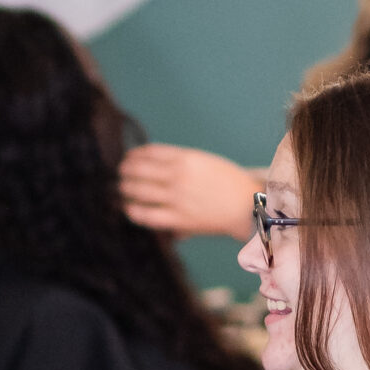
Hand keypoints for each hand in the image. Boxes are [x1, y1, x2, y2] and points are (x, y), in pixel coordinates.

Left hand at [118, 143, 258, 238]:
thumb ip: (181, 160)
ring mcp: (177, 197)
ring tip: (122, 190)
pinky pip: (147, 214)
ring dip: (125, 189)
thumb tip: (153, 162)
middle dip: (125, 171)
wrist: (248, 206)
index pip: (148, 152)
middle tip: (121, 175)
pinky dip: (133, 211)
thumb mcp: (206, 162)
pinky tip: (129, 209)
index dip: (133, 155)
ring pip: (138, 190)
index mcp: (186, 158)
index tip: (129, 158)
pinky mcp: (179, 218)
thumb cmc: (230, 183)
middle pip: (138, 170)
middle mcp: (178, 176)